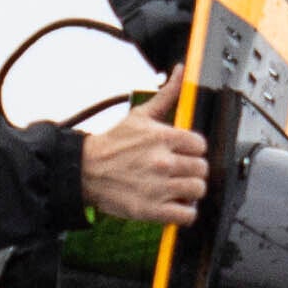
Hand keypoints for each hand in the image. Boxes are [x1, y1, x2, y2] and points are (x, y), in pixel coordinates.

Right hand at [79, 107, 207, 224]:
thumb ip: (166, 95)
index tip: (184, 153)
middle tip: (180, 171)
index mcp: (162, 138)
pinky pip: (186, 215)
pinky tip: (175, 204)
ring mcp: (158, 187)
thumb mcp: (140, 116)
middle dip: (192, 170)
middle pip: (201, 169)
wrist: (86, 170)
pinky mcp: (152, 210)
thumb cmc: (113, 144)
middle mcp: (163, 162)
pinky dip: (185, 211)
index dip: (193, 150)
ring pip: (197, 190)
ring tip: (178, 187)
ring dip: (190, 190)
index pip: (200, 145)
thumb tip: (180, 71)